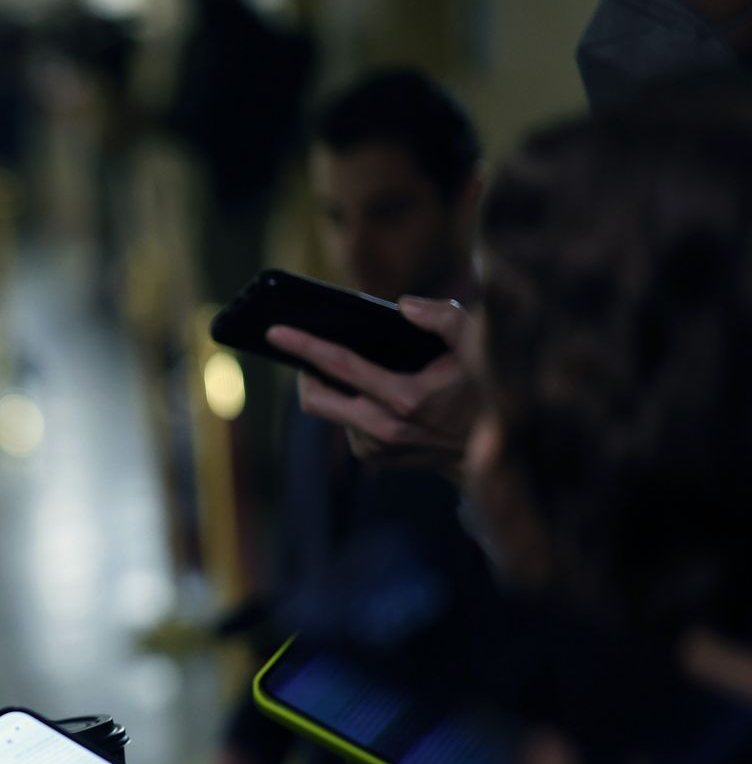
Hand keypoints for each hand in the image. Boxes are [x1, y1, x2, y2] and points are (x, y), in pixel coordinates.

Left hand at [272, 296, 480, 476]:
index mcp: (405, 400)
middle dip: (304, 373)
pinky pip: (345, 425)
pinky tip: (368, 393)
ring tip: (347, 369)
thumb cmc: (483, 390)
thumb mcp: (477, 347)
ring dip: (331, 389)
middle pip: (315, 399)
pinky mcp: (373, 458)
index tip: (275, 332)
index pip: (340, 368)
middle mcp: (383, 429)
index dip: (304, 346)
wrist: (490, 451)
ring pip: (329, 413)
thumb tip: (404, 305)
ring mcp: (375, 448)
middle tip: (308, 351)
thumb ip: (444, 319)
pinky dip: (350, 406)